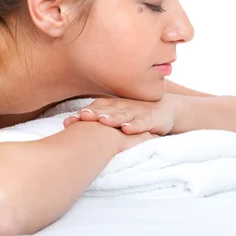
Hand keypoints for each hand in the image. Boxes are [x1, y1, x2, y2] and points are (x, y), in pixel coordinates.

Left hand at [62, 94, 181, 135]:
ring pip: (123, 115)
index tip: (68, 122)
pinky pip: (143, 123)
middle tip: (81, 117)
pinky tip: (128, 129)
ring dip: (113, 118)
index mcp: (112, 106)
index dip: (82, 114)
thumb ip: (99, 116)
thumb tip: (72, 127)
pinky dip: (136, 126)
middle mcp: (123, 107)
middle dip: (93, 114)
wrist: (167, 108)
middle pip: (106, 110)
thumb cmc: (136, 113)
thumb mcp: (117, 114)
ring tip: (103, 121)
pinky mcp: (152, 119)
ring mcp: (137, 111)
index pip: (95, 109)